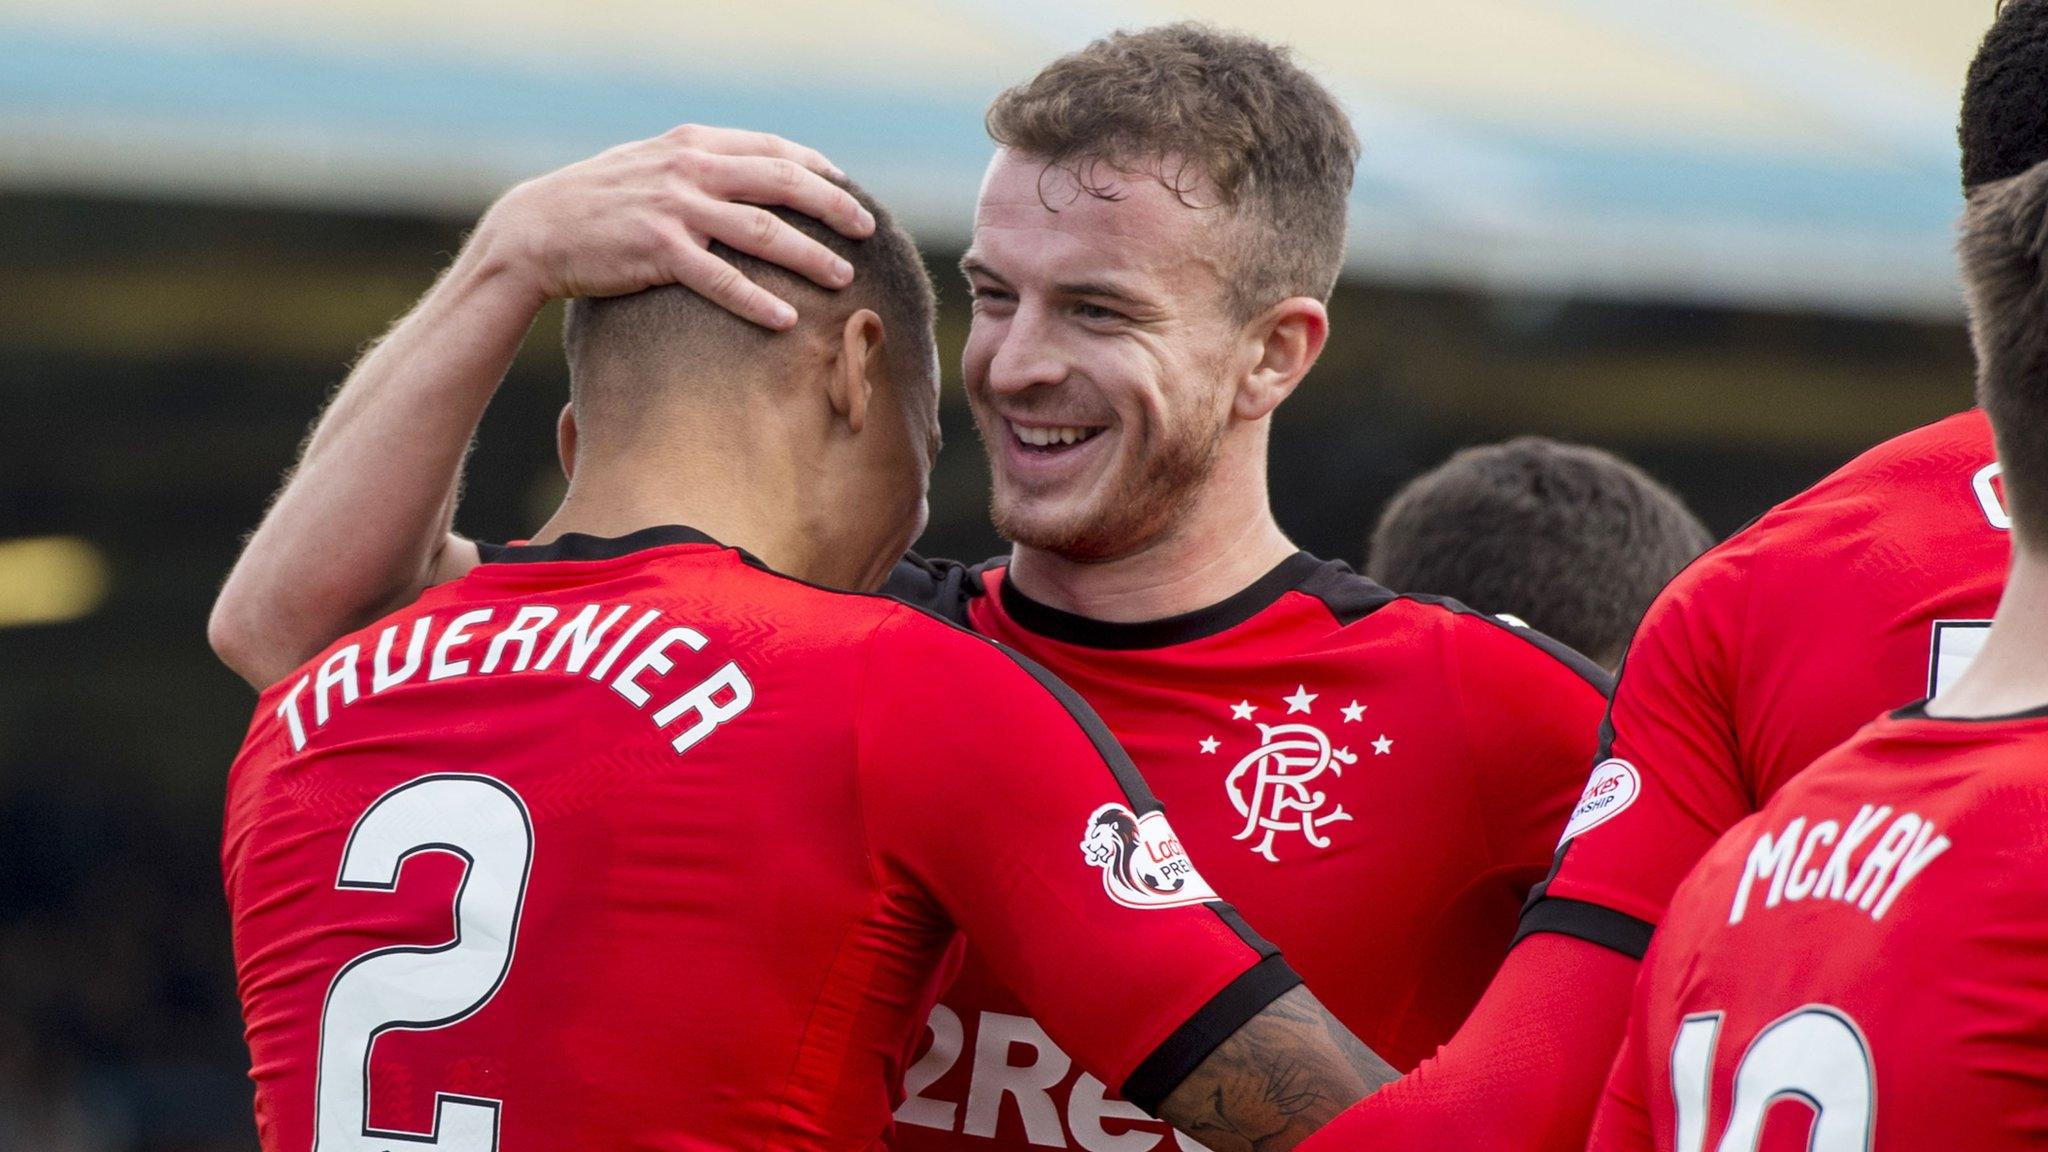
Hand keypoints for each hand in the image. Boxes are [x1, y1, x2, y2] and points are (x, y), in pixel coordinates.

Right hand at [475, 125, 877, 328]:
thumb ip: (699, 165)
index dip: (816, 168)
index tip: (847, 188)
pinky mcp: (658, 251)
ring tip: (844, 277)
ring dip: (809, 255)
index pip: (772, 149)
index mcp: (693, 144)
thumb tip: (750, 178)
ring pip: (761, 231)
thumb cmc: (599, 203)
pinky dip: (757, 301)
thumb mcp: (651, 164)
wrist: (537, 228)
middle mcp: (689, 169)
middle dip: (832, 205)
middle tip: (867, 229)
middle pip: (781, 182)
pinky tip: (786, 321)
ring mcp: (675, 209)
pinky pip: (721, 279)